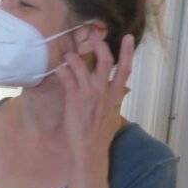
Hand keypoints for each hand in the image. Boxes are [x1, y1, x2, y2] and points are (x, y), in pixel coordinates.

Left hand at [56, 34, 133, 160]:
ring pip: (82, 66)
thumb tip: (125, 91)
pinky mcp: (74, 99)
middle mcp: (103, 92)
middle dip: (99, 45)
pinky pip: (67, 78)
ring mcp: (89, 94)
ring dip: (74, 57)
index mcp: (114, 95)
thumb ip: (118, 101)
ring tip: (67, 55)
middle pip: (105, 61)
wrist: (89, 150)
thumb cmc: (101, 137)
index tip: (128, 37)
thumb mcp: (115, 117)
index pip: (126, 69)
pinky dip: (62, 71)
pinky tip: (58, 68)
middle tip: (92, 36)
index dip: (128, 52)